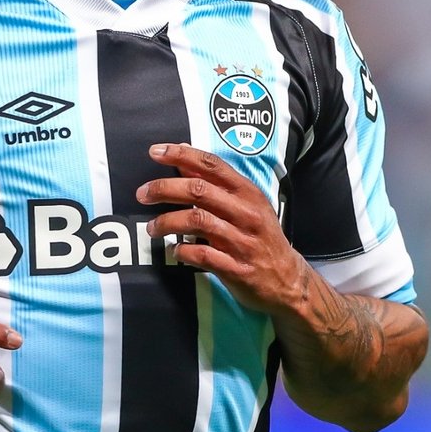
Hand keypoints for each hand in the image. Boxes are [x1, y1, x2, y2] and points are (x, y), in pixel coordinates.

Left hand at [136, 142, 305, 315]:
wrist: (288, 280)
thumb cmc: (260, 237)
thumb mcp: (246, 205)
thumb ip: (216, 184)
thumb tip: (182, 160)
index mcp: (248, 193)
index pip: (212, 165)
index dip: (181, 155)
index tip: (156, 151)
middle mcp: (247, 213)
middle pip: (199, 190)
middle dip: (165, 189)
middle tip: (142, 194)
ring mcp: (243, 242)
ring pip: (198, 221)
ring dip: (167, 222)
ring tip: (152, 228)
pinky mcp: (238, 269)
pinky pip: (203, 256)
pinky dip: (183, 252)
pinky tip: (175, 251)